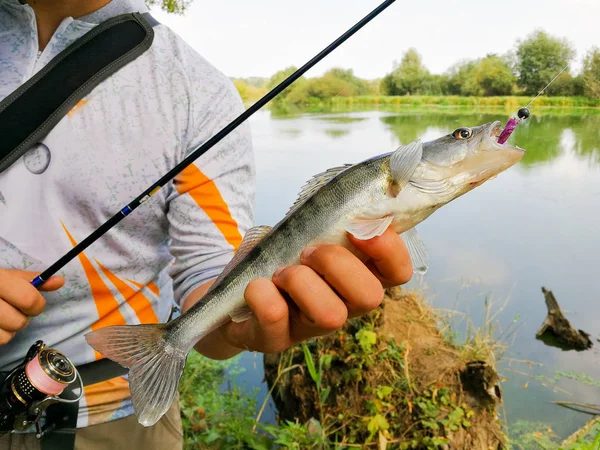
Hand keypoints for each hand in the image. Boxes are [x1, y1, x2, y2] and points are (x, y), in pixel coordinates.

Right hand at [0, 270, 63, 344]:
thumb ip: (33, 280)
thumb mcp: (7, 276)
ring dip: (9, 329)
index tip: (31, 302)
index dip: (36, 304)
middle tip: (14, 310)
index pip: (29, 299)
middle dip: (22, 318)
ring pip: (8, 336)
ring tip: (1, 317)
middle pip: (19, 322)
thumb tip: (59, 281)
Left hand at [198, 227, 411, 357]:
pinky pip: (277, 320)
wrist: (230, 290)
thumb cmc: (277, 256)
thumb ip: (329, 219)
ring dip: (302, 282)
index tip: (357, 229)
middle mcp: (342, 307)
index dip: (389, 250)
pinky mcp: (274, 339)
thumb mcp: (303, 231)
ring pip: (331, 316)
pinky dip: (264, 295)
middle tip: (307, 251)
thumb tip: (356, 202)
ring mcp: (310, 328)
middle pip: (370, 297)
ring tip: (280, 272)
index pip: (398, 273)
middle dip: (337, 263)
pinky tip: (255, 286)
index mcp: (356, 277)